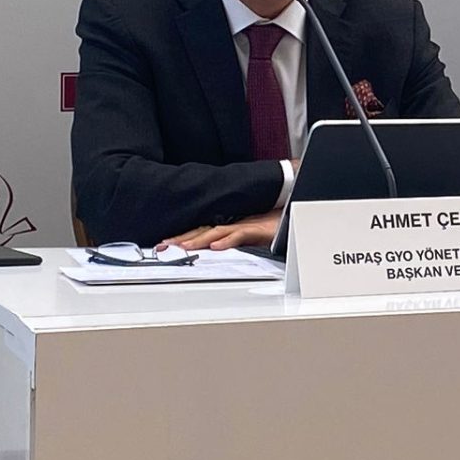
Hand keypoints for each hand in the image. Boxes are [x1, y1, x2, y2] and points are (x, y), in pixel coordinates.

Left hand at [164, 210, 281, 250]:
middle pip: (203, 231)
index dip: (183, 236)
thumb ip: (235, 239)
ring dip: (199, 239)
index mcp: (231, 226)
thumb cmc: (277, 224)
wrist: (296, 212)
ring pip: (217, 232)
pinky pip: (240, 235)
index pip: (202, 231)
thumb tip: (217, 247)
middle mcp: (234, 224)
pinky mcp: (258, 230)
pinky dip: (227, 241)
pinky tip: (216, 247)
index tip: (166, 243)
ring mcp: (245, 226)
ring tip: (183, 246)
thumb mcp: (253, 234)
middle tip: (164, 245)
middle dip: (182, 238)